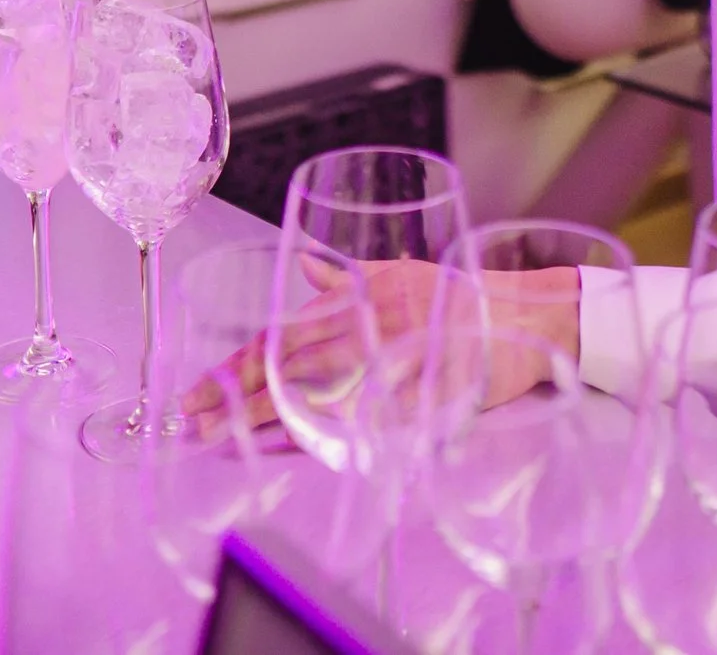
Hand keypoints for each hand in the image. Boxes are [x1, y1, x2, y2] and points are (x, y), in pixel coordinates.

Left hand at [180, 258, 583, 436]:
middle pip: (287, 362)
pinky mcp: (421, 389)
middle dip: (232, 392)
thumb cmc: (461, 299)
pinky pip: (362, 417)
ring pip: (314, 391)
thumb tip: (306, 266)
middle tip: (189, 419)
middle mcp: (368, 321)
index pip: (284, 333)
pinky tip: (290, 449)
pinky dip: (323, 434)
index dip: (236, 364)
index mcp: (358, 295)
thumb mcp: (402, 275)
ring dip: (264, 419)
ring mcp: (392, 357)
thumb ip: (348, 279)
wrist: (527, 316)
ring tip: (221, 440)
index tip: (198, 389)